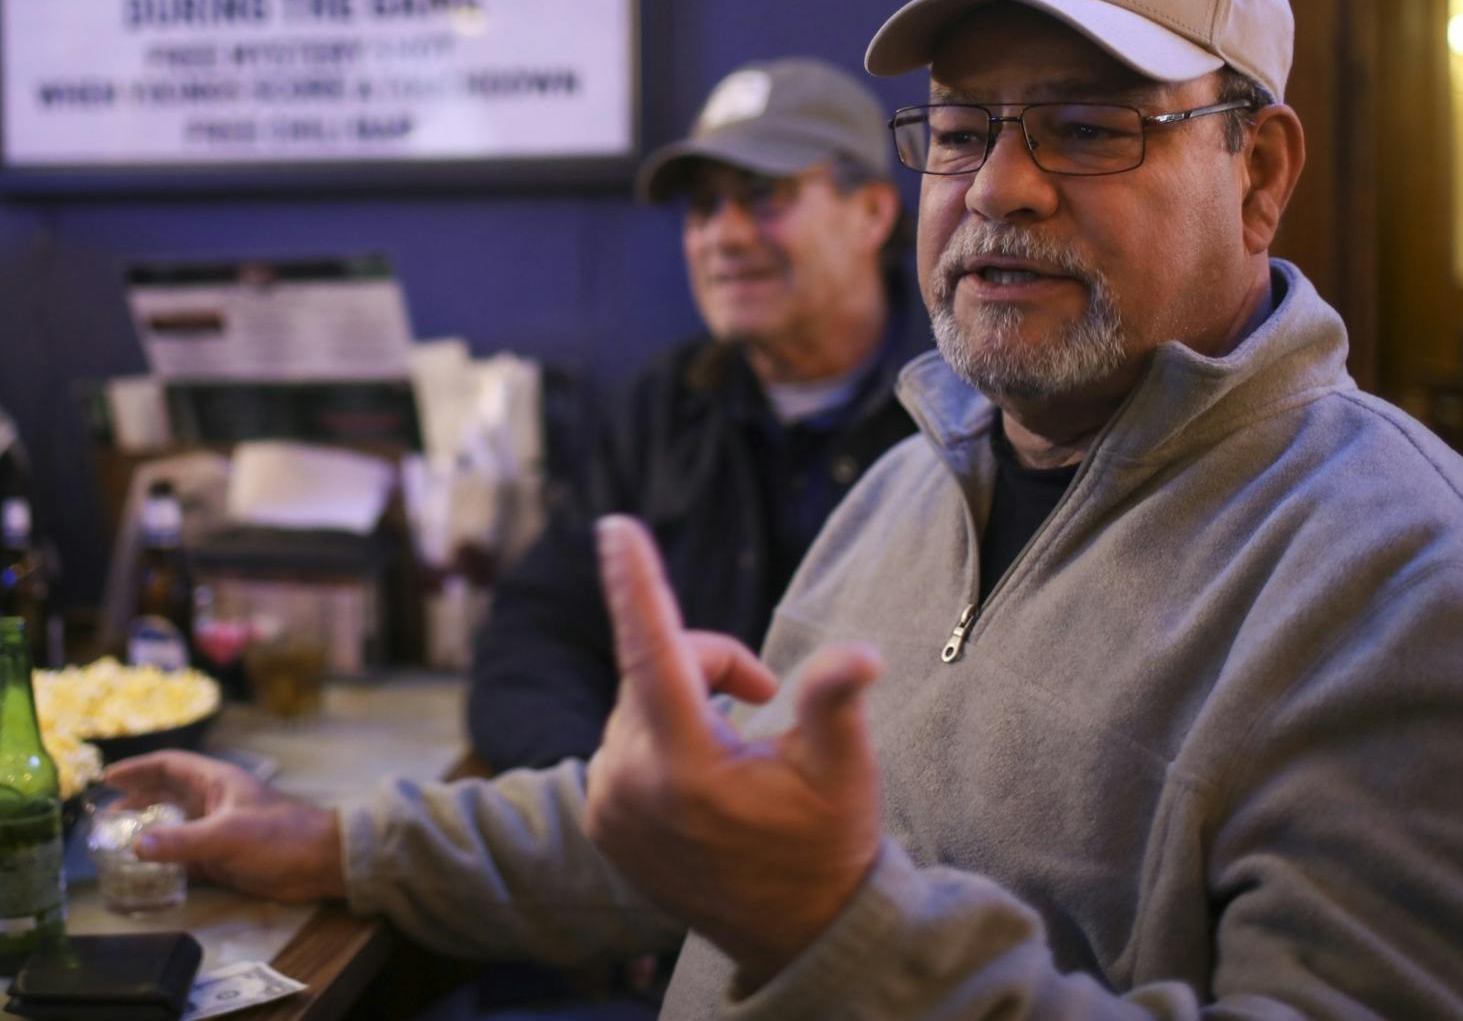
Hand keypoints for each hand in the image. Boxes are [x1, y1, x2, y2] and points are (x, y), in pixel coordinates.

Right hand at [104, 750, 344, 903]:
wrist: (318, 863)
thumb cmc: (278, 836)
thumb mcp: (228, 835)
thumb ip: (182, 840)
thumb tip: (135, 845)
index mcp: (214, 781)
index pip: (169, 765)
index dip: (138, 768)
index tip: (108, 777)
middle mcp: (211, 801)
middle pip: (165, 793)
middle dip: (135, 798)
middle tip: (102, 810)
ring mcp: (215, 829)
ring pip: (172, 823)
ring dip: (146, 828)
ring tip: (115, 837)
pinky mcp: (221, 857)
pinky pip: (183, 853)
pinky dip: (163, 857)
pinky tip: (145, 866)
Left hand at [583, 515, 883, 991]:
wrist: (795, 934)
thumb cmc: (826, 845)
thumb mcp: (843, 774)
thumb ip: (836, 704)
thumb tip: (862, 655)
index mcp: (687, 768)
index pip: (654, 653)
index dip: (636, 584)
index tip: (613, 527)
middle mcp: (630, 784)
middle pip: (654, 669)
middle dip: (708, 664)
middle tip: (762, 697)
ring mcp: (607, 805)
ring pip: (636, 702)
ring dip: (683, 703)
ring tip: (736, 754)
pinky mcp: (599, 818)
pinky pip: (623, 741)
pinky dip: (659, 737)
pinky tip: (702, 782)